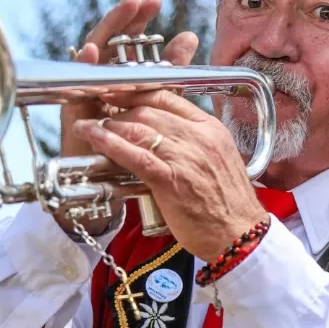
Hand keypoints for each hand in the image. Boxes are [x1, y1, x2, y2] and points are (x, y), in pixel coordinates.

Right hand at [60, 0, 199, 161]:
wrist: (113, 190)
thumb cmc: (133, 148)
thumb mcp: (156, 104)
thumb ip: (169, 71)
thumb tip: (189, 36)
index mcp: (119, 77)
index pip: (128, 41)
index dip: (139, 18)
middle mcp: (100, 82)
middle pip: (111, 43)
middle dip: (126, 17)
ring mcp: (85, 96)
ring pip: (93, 56)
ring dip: (108, 30)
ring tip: (124, 8)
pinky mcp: (74, 115)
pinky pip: (75, 87)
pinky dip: (82, 67)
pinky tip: (92, 50)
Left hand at [75, 89, 267, 261]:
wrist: (240, 234)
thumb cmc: (228, 204)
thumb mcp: (217, 159)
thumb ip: (194, 142)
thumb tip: (165, 135)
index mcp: (210, 128)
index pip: (168, 97)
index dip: (137, 93)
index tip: (118, 93)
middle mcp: (198, 137)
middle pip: (149, 110)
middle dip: (119, 110)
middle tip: (101, 115)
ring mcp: (185, 157)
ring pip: (139, 128)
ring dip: (108, 125)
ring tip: (89, 127)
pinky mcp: (171, 179)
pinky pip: (135, 155)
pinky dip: (110, 143)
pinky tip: (94, 137)